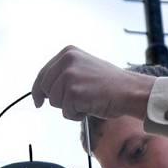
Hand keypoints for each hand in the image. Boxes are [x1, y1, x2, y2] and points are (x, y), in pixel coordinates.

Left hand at [31, 45, 155, 120]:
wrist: (129, 90)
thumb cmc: (110, 84)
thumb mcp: (83, 69)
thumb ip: (65, 74)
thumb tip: (43, 91)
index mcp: (67, 53)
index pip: (43, 74)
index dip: (38, 90)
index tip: (38, 101)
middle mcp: (66, 61)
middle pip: (45, 89)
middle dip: (57, 100)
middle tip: (77, 101)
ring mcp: (69, 76)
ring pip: (54, 102)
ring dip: (69, 108)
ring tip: (88, 100)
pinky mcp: (73, 92)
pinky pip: (65, 112)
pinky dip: (76, 115)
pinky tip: (90, 106)